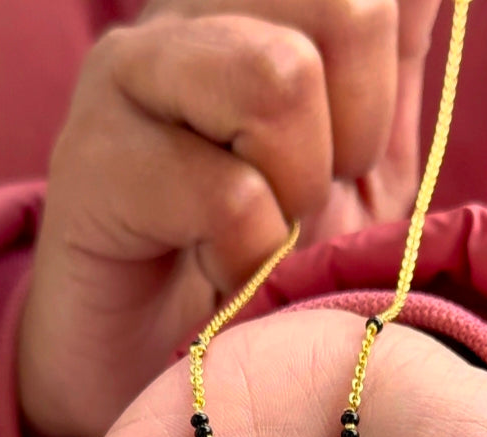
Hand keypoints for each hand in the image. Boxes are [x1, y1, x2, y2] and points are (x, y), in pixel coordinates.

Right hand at [18, 0, 441, 436]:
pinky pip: (228, 196)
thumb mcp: (360, 161)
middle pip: (347, 8)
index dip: (383, 84)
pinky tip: (220, 271)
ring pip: (281, 79)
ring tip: (261, 231)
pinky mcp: (93, 158)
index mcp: (258, 2)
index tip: (342, 153)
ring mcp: (132, 71)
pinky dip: (249, 259)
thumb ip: (394, 63)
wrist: (163, 351)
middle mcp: (191, 8)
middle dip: (356, 135)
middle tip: (303, 198)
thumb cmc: (264, 252)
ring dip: (296, 191)